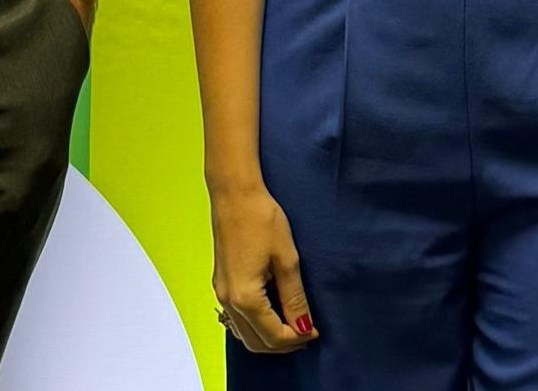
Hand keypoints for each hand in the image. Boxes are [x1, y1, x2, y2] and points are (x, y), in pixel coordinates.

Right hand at [210, 184, 317, 353]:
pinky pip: (236, 318)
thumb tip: (304, 326)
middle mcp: (228, 301)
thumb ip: (294, 298)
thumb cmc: (261, 219)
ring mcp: (221, 293)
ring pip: (243, 333)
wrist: (234, 194)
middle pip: (255, 341)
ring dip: (268, 336)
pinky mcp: (221, 283)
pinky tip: (273, 313)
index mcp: (245, 297)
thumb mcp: (287, 260)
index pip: (273, 336)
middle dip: (283, 344)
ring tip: (293, 324)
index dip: (297, 339)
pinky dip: (255, 325)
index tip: (317, 331)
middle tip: (307, 333)